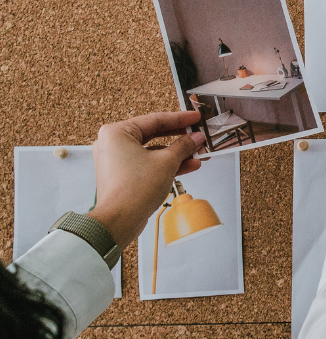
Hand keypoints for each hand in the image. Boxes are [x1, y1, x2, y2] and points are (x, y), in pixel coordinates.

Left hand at [87, 111, 205, 249]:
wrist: (119, 220)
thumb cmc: (134, 189)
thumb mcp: (167, 162)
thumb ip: (184, 146)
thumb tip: (196, 138)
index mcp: (117, 132)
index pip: (155, 120)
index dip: (180, 119)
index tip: (195, 117)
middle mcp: (113, 143)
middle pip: (154, 135)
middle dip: (180, 138)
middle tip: (198, 135)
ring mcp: (117, 160)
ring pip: (152, 151)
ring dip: (177, 153)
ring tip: (199, 153)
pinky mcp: (123, 175)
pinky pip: (148, 163)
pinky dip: (166, 164)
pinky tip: (188, 166)